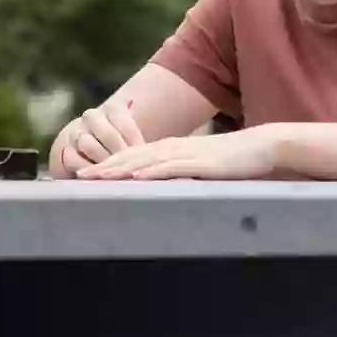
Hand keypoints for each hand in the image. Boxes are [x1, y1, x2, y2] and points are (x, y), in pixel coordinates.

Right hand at [51, 100, 144, 177]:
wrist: (87, 149)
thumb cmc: (119, 146)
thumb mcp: (132, 140)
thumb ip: (141, 141)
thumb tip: (155, 149)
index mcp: (113, 109)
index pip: (125, 123)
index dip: (135, 143)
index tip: (144, 157)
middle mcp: (92, 116)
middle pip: (108, 134)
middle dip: (120, 154)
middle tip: (131, 170)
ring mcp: (77, 132)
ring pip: (88, 144)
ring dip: (102, 161)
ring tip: (114, 175)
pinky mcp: (64, 150)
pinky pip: (72, 158)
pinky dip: (85, 169)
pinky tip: (96, 177)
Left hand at [76, 125, 283, 181]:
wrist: (258, 147)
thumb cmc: (230, 161)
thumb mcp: (198, 168)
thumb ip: (179, 174)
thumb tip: (161, 188)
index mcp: (169, 150)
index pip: (131, 157)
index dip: (107, 165)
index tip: (85, 174)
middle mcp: (171, 148)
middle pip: (130, 156)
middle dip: (103, 166)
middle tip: (78, 175)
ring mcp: (185, 153)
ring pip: (145, 160)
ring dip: (119, 168)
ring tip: (97, 177)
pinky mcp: (199, 162)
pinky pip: (171, 167)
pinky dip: (151, 172)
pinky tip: (135, 177)